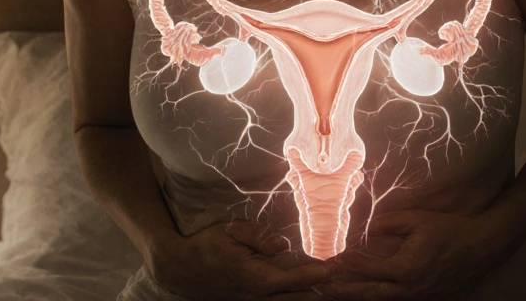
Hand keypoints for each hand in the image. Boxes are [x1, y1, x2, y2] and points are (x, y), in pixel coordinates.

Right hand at [149, 220, 334, 299]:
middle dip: (323, 291)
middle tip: (346, 284)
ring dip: (310, 297)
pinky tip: (305, 295)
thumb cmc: (205, 245)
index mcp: (258, 278)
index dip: (321, 273)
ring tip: (332, 290)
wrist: (178, 268)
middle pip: (300, 299)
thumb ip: (259, 237)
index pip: (297, 278)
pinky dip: (293, 299)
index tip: (339, 267)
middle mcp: (258, 296)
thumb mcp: (231, 231)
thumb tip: (283, 244)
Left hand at [312, 208, 523, 300]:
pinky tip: (364, 294)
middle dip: (342, 291)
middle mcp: (410, 288)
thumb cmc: (450, 229)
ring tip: (333, 294)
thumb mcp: (418, 220)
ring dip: (357, 296)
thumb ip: (389, 223)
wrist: (483, 247)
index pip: (368, 269)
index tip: (328, 262)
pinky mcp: (425, 298)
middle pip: (368, 293)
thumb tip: (368, 227)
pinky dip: (376, 297)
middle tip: (320, 288)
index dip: (346, 266)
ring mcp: (418, 296)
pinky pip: (396, 300)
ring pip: (381, 300)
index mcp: (406, 268)